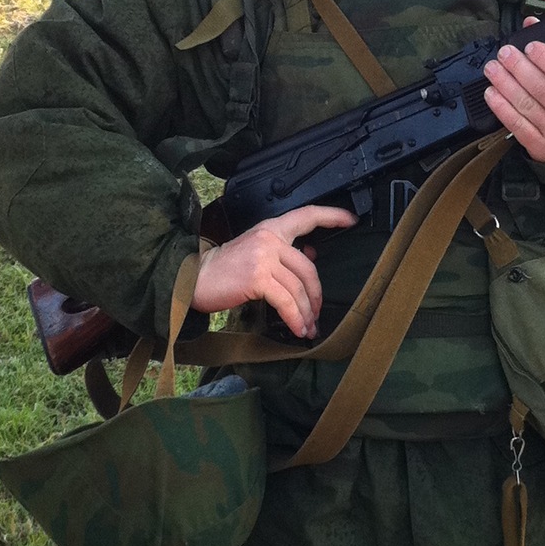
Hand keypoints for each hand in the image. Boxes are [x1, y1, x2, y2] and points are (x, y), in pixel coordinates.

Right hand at [192, 204, 355, 339]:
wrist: (194, 277)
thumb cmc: (224, 269)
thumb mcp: (255, 251)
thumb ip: (282, 252)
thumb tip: (311, 254)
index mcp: (271, 228)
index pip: (306, 216)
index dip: (331, 216)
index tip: (351, 219)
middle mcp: (270, 238)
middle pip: (308, 268)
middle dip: (317, 295)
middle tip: (317, 314)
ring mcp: (264, 257)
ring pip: (299, 288)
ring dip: (307, 313)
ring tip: (308, 328)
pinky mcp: (258, 278)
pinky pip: (286, 301)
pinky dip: (295, 318)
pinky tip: (298, 329)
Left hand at [482, 24, 544, 163]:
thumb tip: (531, 25)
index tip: (530, 45)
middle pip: (543, 89)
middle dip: (519, 68)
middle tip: (504, 53)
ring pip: (527, 106)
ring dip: (505, 84)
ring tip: (493, 68)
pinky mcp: (542, 148)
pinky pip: (517, 125)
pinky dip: (501, 107)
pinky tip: (491, 93)